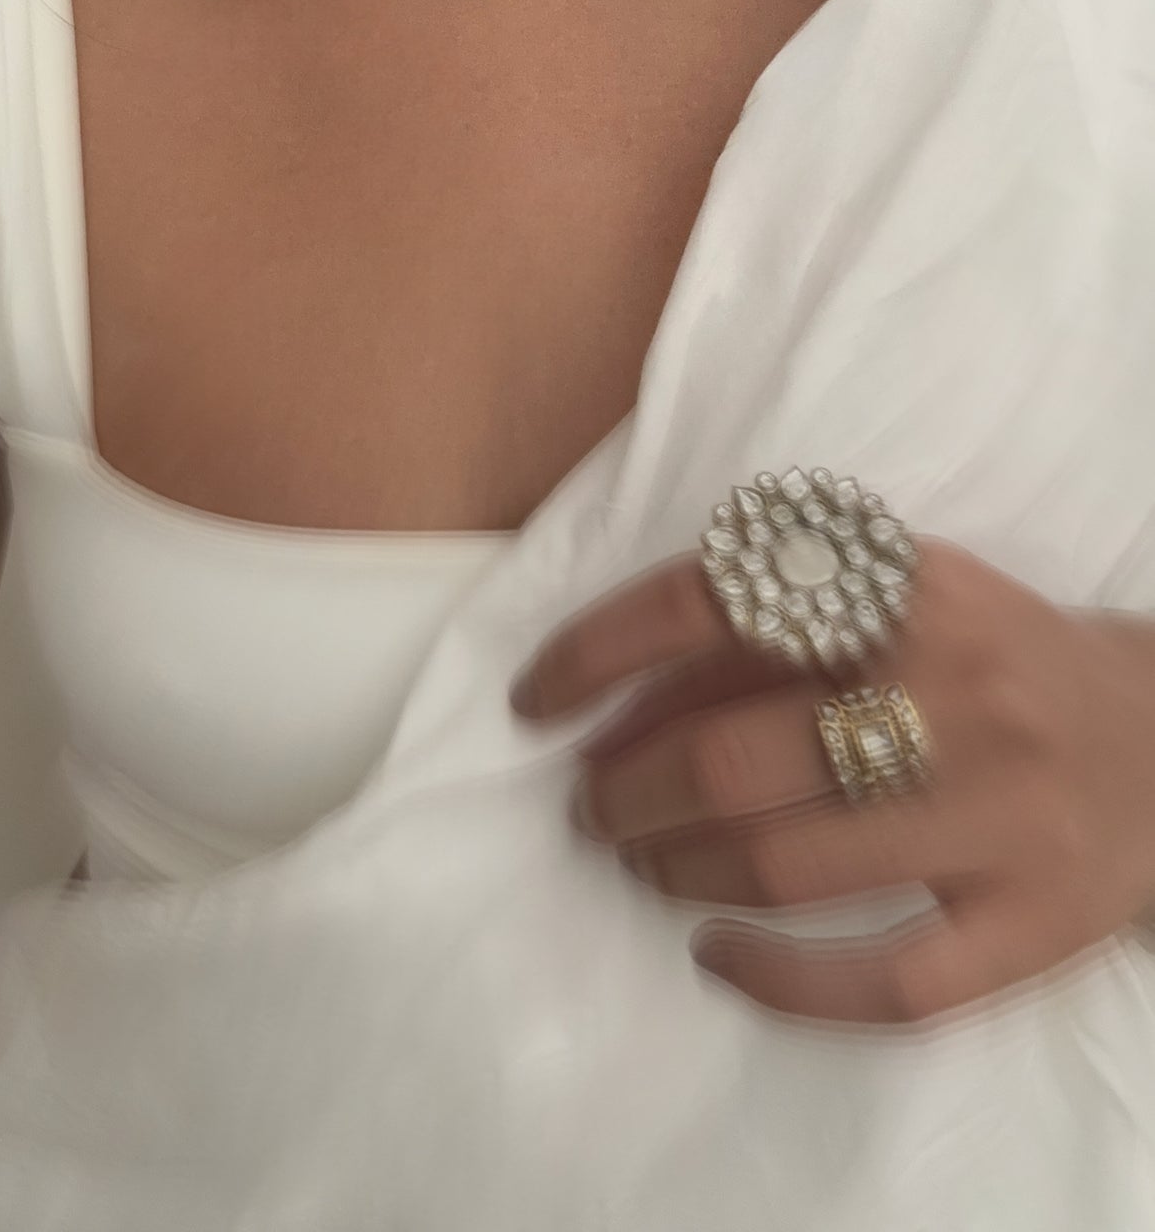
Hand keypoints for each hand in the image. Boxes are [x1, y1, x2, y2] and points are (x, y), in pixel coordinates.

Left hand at [510, 542, 1154, 1022]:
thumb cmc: (991, 660)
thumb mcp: (896, 600)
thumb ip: (768, 633)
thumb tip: (611, 700)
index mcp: (909, 586)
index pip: (713, 601)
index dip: (598, 652)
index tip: (535, 702)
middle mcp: (958, 688)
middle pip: (733, 756)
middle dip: (625, 791)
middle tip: (591, 807)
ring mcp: (1003, 813)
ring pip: (788, 866)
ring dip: (676, 870)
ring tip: (640, 863)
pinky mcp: (1037, 921)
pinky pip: (887, 984)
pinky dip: (777, 982)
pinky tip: (717, 956)